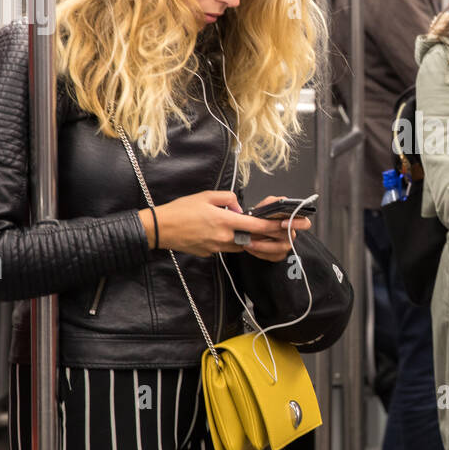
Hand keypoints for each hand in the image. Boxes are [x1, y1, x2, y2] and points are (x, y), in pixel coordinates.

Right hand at [144, 191, 309, 257]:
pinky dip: (230, 241)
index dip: (275, 227)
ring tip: (244, 228)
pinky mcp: (210, 254)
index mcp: (225, 221)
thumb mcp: (206, 196)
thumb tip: (238, 208)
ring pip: (240, 245)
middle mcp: (224, 238)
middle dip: (265, 235)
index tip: (288, 225)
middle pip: (252, 239)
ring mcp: (217, 248)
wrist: (160, 229)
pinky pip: (226, 248)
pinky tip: (219, 232)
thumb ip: (228, 199)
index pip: (257, 226)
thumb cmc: (182, 210)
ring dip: (246, 238)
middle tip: (276, 230)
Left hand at [243, 195, 311, 262]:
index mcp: (292, 220)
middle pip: (289, 236)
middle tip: (256, 232)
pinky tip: (250, 247)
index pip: (305, 223)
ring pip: (278, 248)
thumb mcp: (267, 204)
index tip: (283, 223)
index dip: (298, 223)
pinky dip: (259, 252)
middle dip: (270, 233)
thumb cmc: (262, 216)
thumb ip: (273, 202)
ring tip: (248, 241)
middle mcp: (291, 234)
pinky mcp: (279, 255)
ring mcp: (286, 246)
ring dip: (261, 245)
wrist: (251, 228)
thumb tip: (280, 202)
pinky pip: (272, 256)